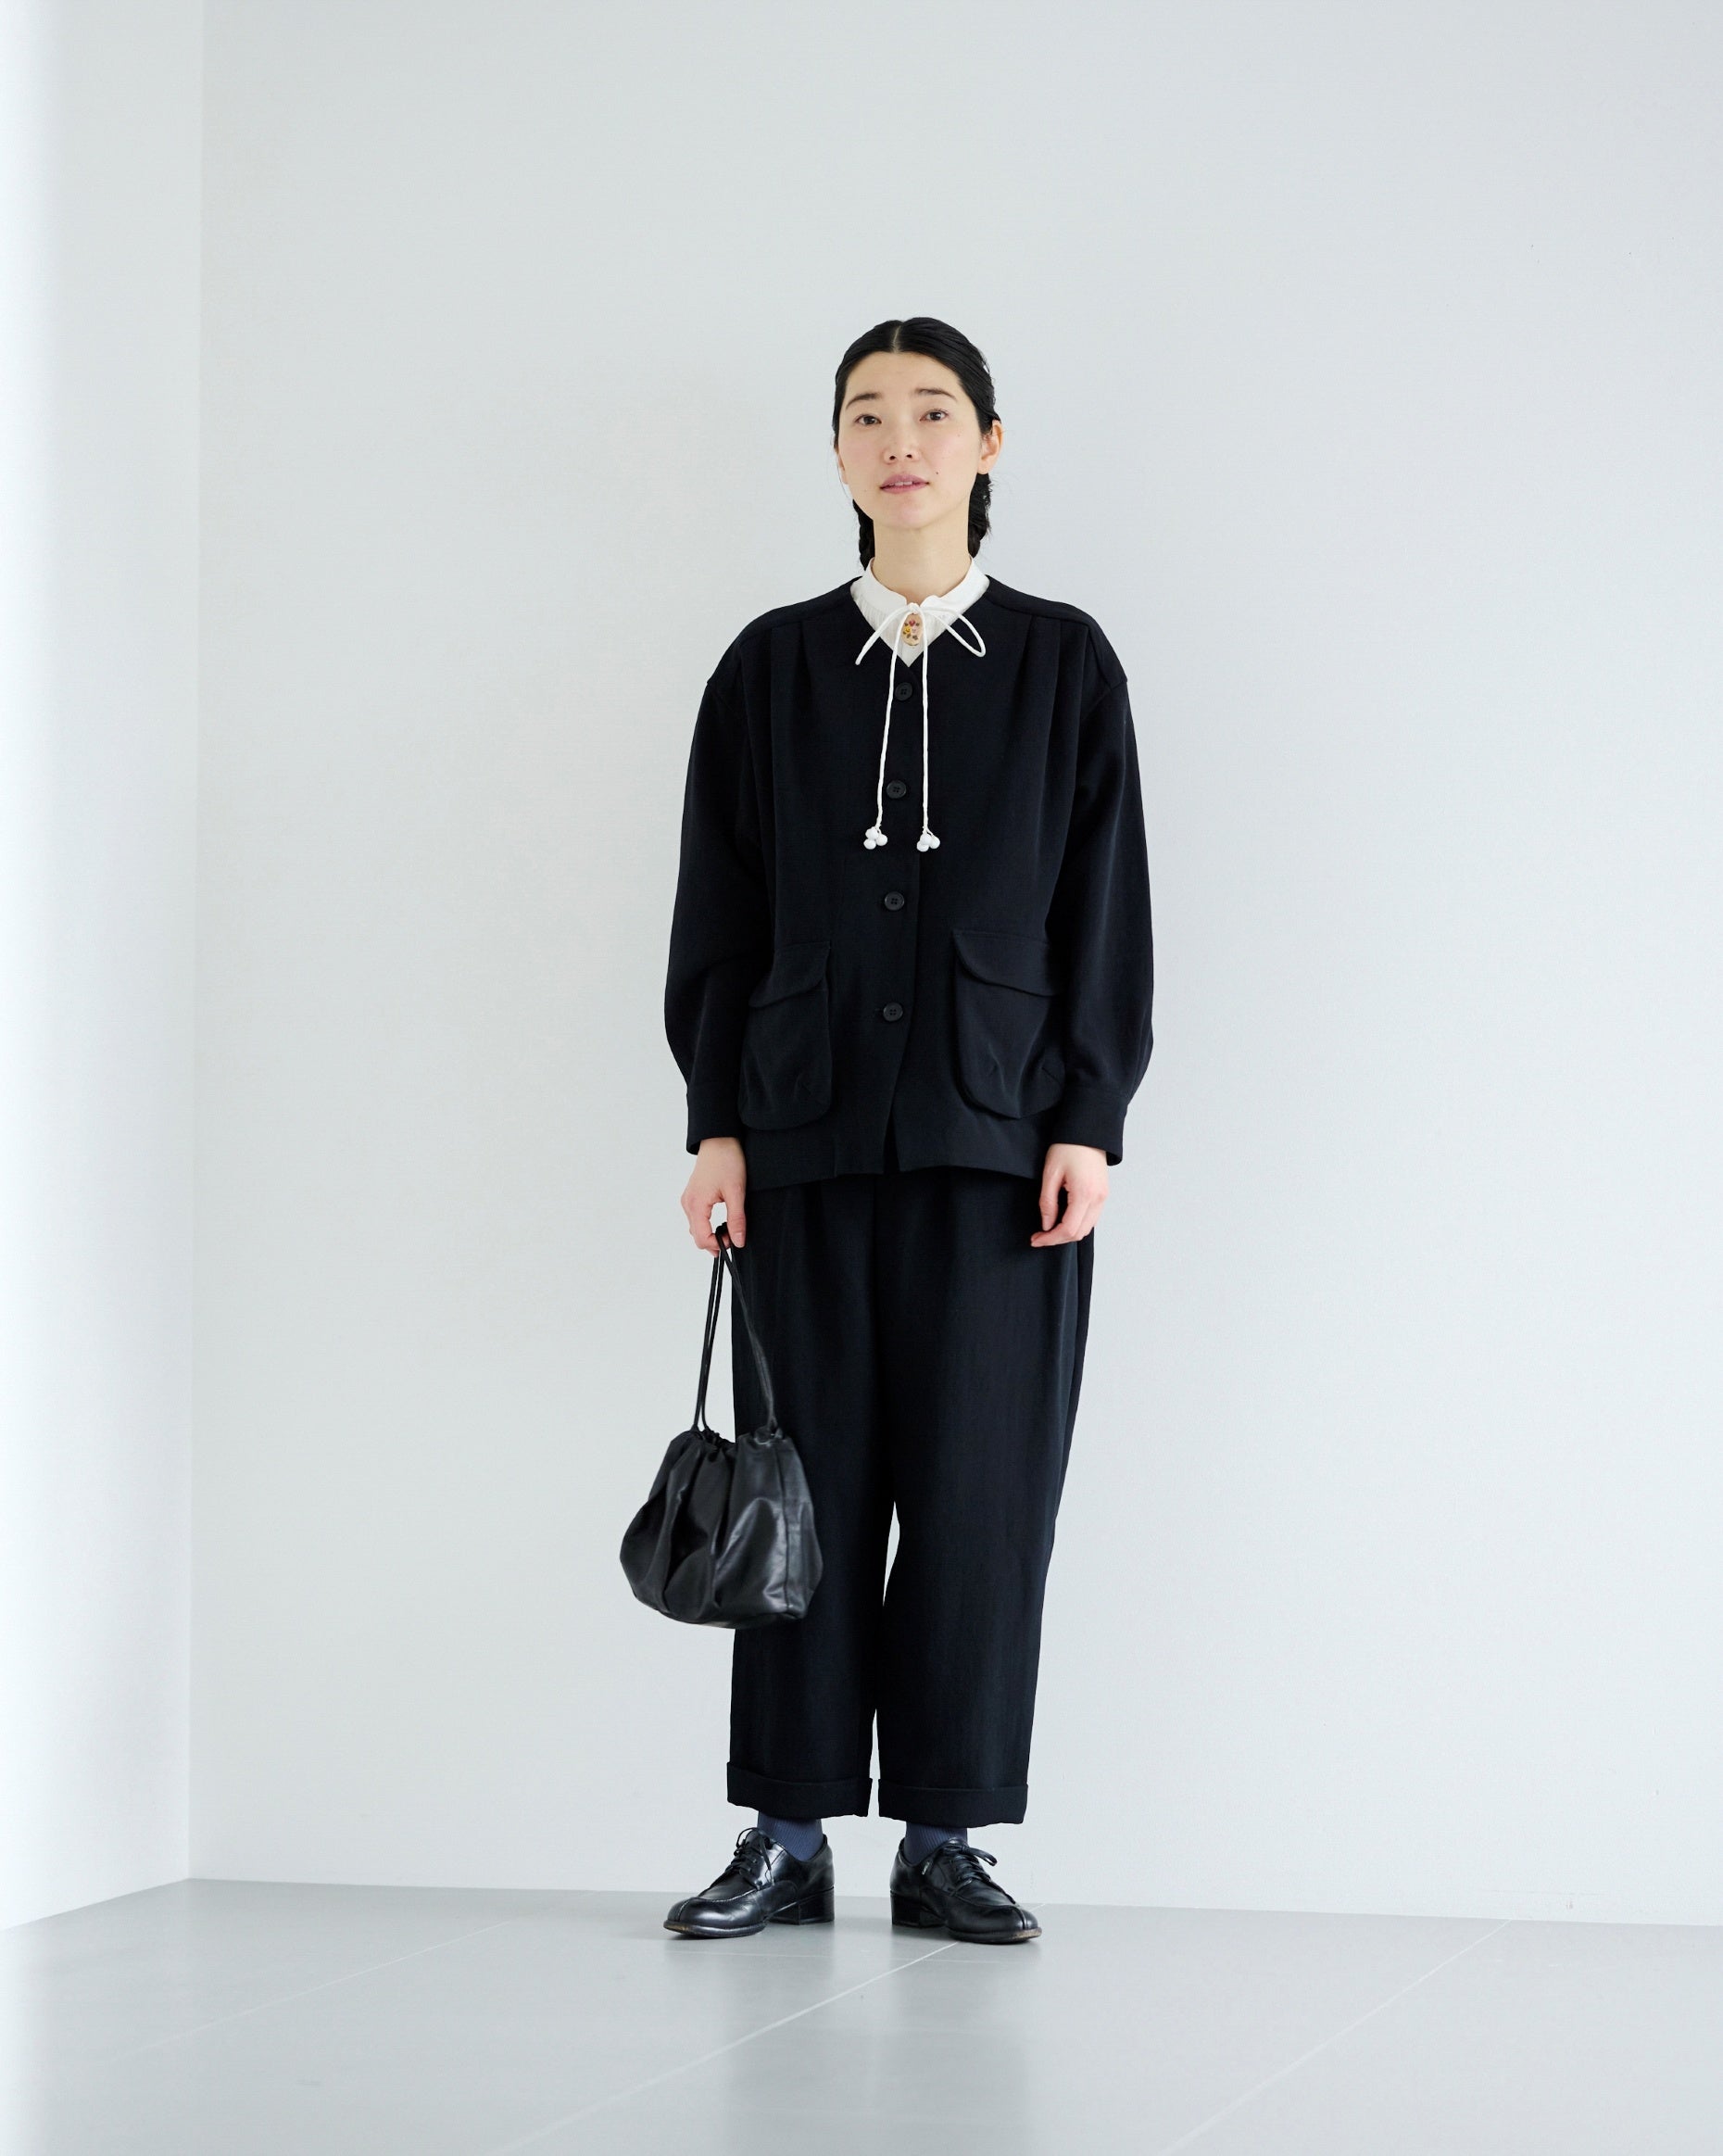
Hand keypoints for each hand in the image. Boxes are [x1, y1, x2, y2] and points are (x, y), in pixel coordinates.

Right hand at [682, 1136, 747, 1252]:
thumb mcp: (736, 1192)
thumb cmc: (727, 1161)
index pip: (701, 1239)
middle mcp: (687, 1204)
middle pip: (696, 1236)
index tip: (734, 1240)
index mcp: (696, 1204)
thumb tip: (738, 1242)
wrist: (719, 1140)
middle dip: (713, 1242)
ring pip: (695, 1228)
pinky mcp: (691, 1196)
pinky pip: (695, 1218)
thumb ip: (736, 1219)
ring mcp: (687, 1199)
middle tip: (733, 1236)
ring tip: (728, 1228)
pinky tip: (720, 1221)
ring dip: (709, 1234)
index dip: (718, 1245)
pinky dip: (706, 1225)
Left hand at [1031, 1142, 1106, 1244]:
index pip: (1068, 1229)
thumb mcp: (1050, 1174)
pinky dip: (1077, 1224)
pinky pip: (1092, 1218)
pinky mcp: (1103, 1194)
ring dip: (1068, 1233)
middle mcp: (1098, 1199)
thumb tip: (1047, 1225)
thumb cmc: (1067, 1147)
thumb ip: (1048, 1202)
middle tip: (1040, 1236)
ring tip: (1049, 1229)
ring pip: (1087, 1228)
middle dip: (1058, 1239)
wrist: (1087, 1132)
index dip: (1050, 1239)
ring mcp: (1103, 1197)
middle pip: (1079, 1233)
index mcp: (1084, 1194)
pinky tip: (1063, 1219)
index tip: (1036, 1239)